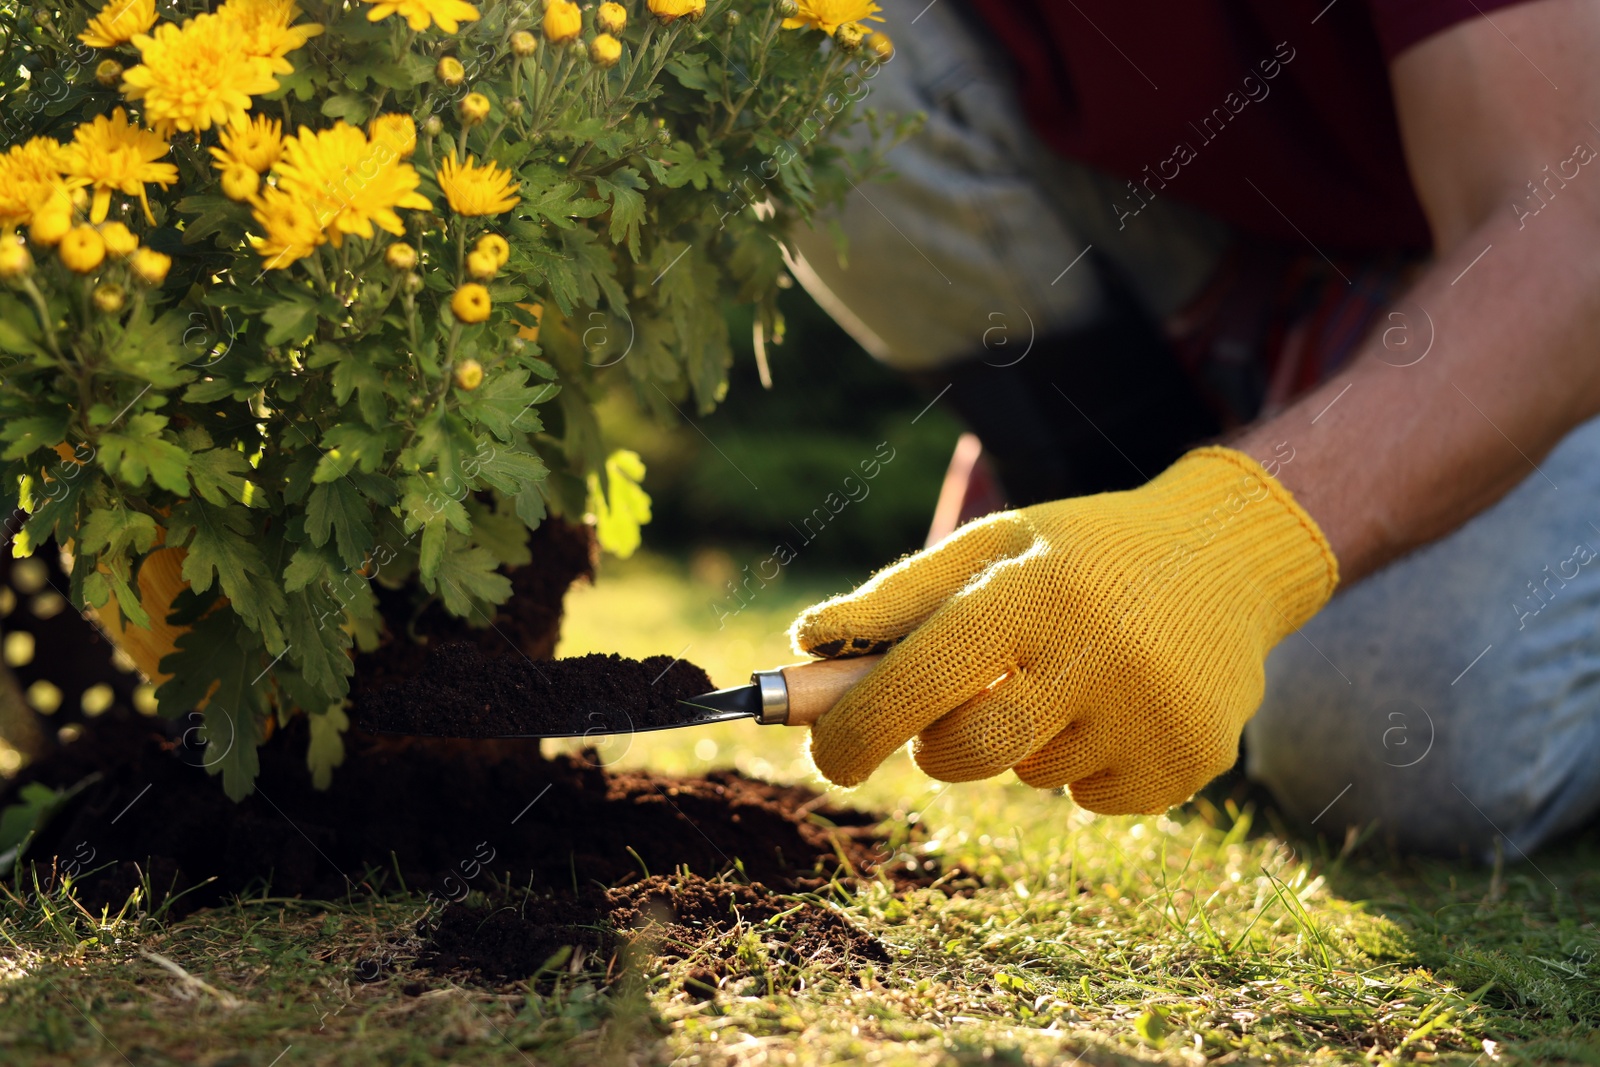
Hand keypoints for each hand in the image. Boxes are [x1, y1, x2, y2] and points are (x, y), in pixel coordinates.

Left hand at [790, 447, 1338, 813]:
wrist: (1228, 556)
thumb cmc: (1082, 553)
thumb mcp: (993, 545)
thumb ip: (896, 597)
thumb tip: (804, 642)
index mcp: (1034, 589)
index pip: (919, 679)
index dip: (855, 728)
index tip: (828, 754)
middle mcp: (1099, 651)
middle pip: (967, 753)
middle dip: (935, 746)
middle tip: (951, 711)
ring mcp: (1152, 712)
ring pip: (1032, 775)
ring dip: (1023, 741)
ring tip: (1069, 674)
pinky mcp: (1191, 759)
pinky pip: (1091, 800)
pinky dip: (1083, 766)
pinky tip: (1117, 704)